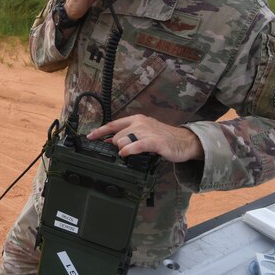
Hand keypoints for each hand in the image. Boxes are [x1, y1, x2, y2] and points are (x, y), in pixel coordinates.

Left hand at [86, 114, 204, 162]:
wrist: (185, 142)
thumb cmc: (163, 138)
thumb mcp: (143, 133)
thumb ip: (127, 136)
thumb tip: (109, 142)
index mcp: (136, 120)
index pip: (113, 124)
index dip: (100, 131)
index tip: (89, 137)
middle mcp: (140, 123)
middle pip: (117, 135)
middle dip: (115, 145)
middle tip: (123, 151)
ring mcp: (147, 131)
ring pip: (123, 140)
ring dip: (121, 149)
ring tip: (128, 153)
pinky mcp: (154, 142)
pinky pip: (135, 146)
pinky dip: (127, 150)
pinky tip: (125, 154)